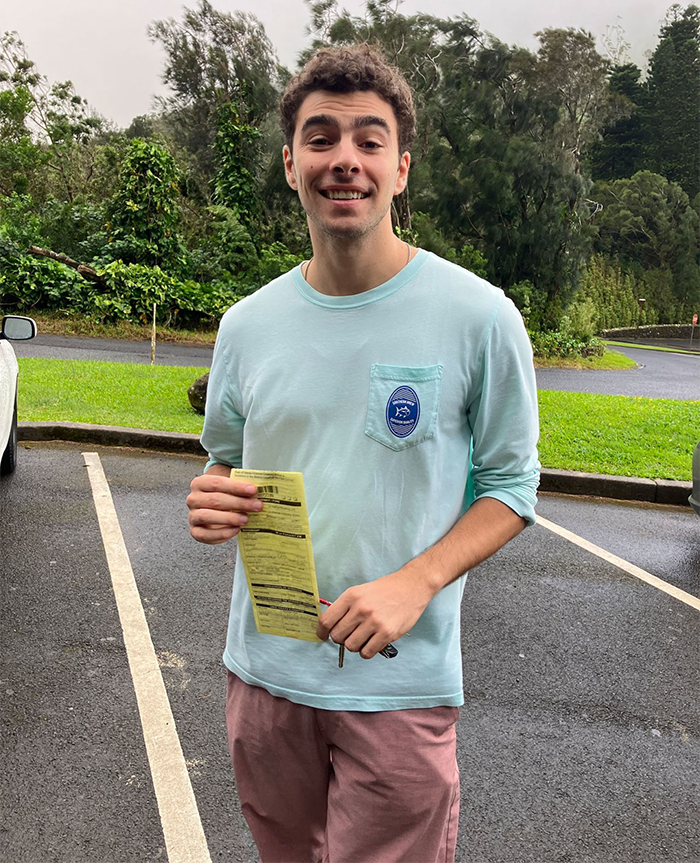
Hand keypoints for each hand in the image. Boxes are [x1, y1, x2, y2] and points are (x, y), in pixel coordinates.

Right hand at [187, 469, 262, 544]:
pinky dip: (222, 533)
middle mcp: (193, 499)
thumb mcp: (231, 489)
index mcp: (200, 483)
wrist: (214, 509)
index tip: (253, 490)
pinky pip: (206, 534)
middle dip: (238, 503)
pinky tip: (236, 530)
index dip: (236, 487)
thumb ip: (241, 489)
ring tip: (246, 519)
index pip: (217, 483)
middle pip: (215, 500)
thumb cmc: (225, 496)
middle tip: (257, 506)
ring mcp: (192, 516)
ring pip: (208, 516)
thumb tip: (262, 490)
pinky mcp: (195, 531)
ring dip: (229, 518)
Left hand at [316, 568, 434, 658]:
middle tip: (349, 635)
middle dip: (341, 638)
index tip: (323, 636)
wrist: (411, 586)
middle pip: (337, 636)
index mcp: (351, 596)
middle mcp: (360, 608)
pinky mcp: (387, 633)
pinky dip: (366, 651)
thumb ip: (346, 607)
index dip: (322, 631)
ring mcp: (374, 621)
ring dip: (355, 645)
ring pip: (351, 646)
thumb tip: (331, 626)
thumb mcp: (361, 591)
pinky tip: (371, 643)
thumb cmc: (386, 590)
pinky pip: (367, 652)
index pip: (326, 620)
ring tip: (363, 638)